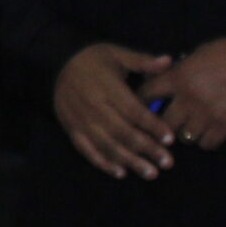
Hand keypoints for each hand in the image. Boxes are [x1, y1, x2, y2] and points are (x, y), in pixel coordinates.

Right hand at [53, 44, 176, 178]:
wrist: (56, 64)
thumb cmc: (92, 59)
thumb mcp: (116, 53)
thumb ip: (142, 60)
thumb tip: (168, 61)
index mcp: (106, 87)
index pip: (132, 110)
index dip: (151, 125)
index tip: (170, 139)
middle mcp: (93, 106)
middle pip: (122, 132)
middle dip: (146, 148)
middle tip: (167, 162)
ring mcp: (80, 120)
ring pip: (107, 145)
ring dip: (129, 161)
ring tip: (150, 173)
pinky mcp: (71, 129)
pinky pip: (87, 150)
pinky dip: (103, 163)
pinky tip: (120, 173)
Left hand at [141, 37, 225, 151]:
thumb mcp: (196, 55)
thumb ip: (177, 71)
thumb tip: (161, 82)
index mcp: (178, 78)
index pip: (147, 94)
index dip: (142, 99)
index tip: (143, 103)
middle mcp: (189, 99)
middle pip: (163, 122)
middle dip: (164, 121)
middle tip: (168, 119)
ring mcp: (207, 115)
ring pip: (185, 136)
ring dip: (186, 131)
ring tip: (191, 125)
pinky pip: (207, 143)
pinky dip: (206, 139)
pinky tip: (209, 131)